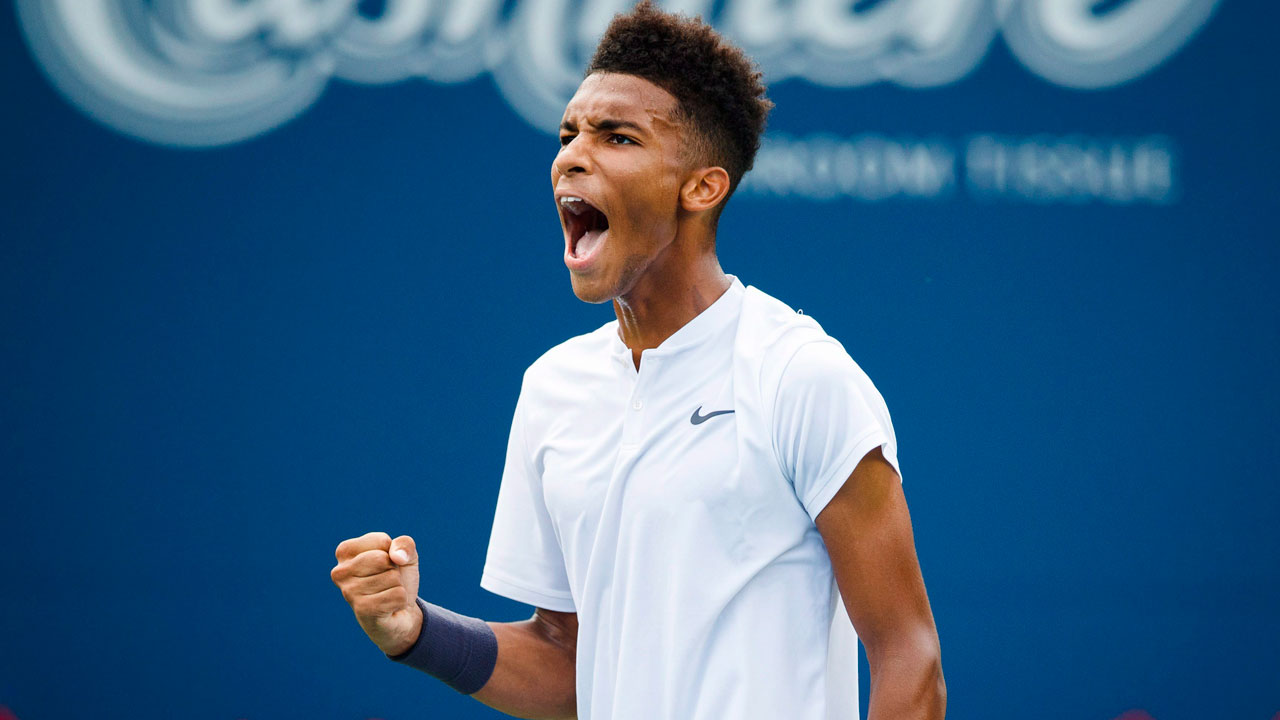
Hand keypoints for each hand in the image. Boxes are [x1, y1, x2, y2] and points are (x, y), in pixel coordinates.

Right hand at [331, 531, 422, 655]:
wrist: (400, 613)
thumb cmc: (396, 579)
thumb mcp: (405, 555)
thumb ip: (404, 543)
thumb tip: (397, 557)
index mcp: (345, 551)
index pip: (381, 541)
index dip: (392, 553)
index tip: (385, 565)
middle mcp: (340, 572)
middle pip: (383, 559)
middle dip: (394, 570)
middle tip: (386, 582)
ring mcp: (349, 592)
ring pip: (392, 578)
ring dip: (397, 586)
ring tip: (386, 594)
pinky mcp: (362, 609)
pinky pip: (397, 595)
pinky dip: (401, 600)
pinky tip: (389, 607)